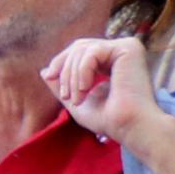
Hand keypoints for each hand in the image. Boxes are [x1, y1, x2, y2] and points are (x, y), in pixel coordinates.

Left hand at [41, 34, 159, 142]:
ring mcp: (128, 47)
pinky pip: (92, 52)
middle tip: (65, 94)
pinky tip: (86, 89)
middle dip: (64, 69)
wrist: (129, 127)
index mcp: (113, 61)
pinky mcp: (129, 48)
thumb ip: (62, 84)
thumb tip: (44, 70)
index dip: (61, 62)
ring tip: (78, 98)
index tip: (51, 77)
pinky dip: (82, 71)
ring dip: (72, 76)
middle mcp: (122, 51)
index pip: (81, 50)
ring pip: (83, 49)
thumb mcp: (76, 99)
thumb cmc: (108, 119)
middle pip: (79, 46)